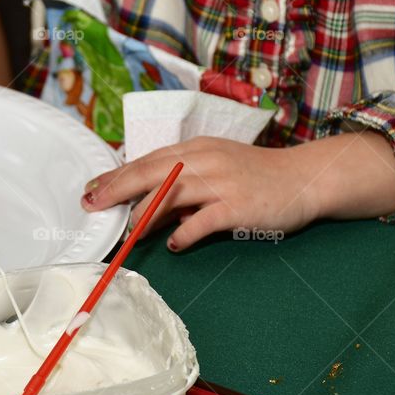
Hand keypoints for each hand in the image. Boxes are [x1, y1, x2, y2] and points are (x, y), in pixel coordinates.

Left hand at [80, 132, 394, 250]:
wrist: (304, 178)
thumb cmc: (254, 176)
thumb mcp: (214, 169)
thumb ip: (181, 184)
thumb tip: (144, 206)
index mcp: (196, 149)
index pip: (147, 161)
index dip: (116, 175)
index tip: (90, 189)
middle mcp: (205, 160)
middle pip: (151, 172)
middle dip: (116, 188)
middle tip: (92, 204)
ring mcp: (222, 181)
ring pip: (172, 193)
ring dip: (144, 214)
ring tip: (126, 232)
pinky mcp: (238, 205)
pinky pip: (203, 220)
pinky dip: (184, 234)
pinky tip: (172, 245)